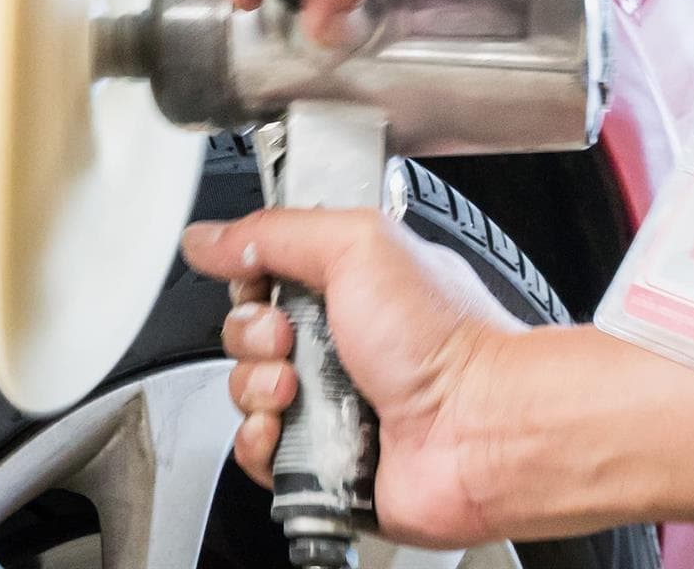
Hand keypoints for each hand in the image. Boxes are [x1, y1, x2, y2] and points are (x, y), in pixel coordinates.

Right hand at [182, 209, 523, 547]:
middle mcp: (334, 346)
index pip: (257, 277)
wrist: (484, 430)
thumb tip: (208, 237)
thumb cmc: (447, 341)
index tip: (266, 285)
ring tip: (301, 388)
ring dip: (259, 388)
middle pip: (243, 335)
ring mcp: (327, 405)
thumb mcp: (355, 244)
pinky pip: (256, 452)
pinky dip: (262, 441)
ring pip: (243, 392)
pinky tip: (291, 427)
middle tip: (291, 339)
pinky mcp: (322, 462)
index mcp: (345, 288)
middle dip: (252, 336)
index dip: (249, 282)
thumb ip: (273, 231)